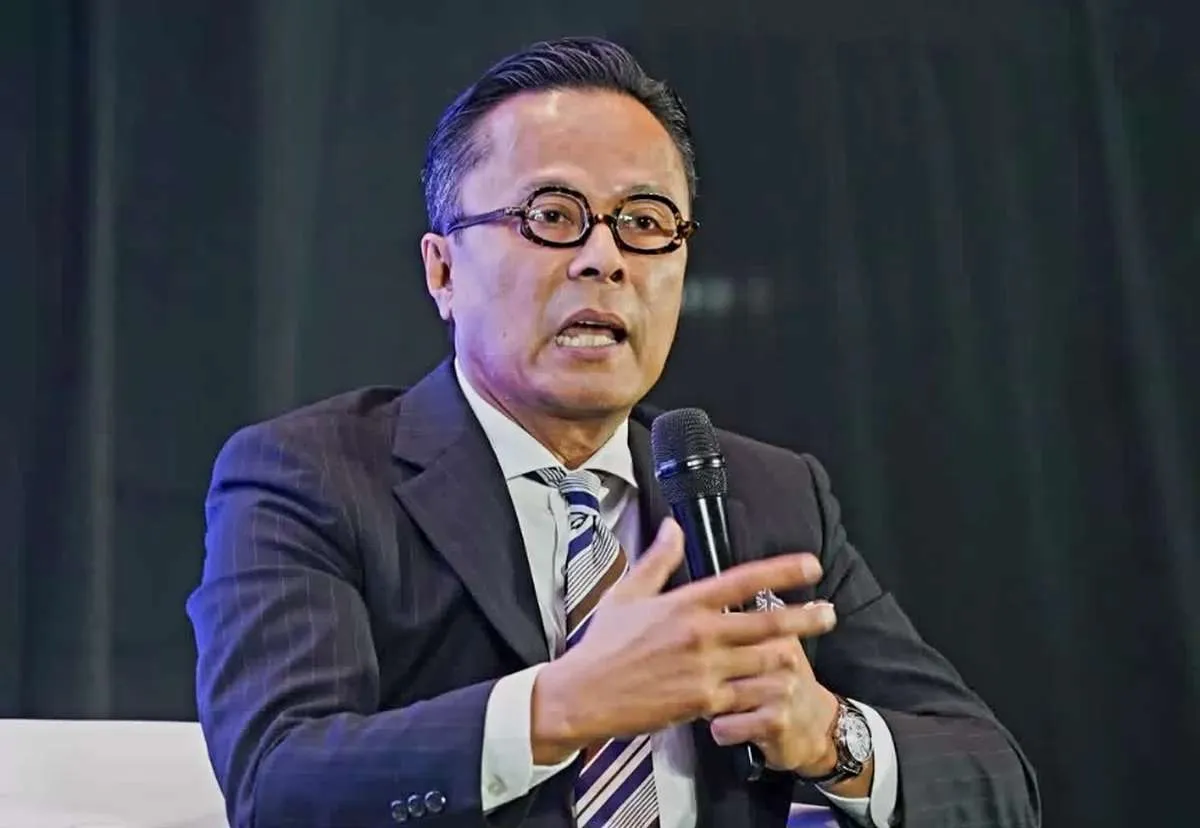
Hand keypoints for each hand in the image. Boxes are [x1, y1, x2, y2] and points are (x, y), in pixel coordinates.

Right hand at [530, 518, 834, 762]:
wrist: (583, 694)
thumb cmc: (602, 645)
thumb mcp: (627, 594)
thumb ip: (658, 559)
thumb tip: (673, 527)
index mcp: (685, 603)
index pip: (743, 579)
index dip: (782, 571)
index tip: (811, 565)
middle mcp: (700, 633)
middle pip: (767, 622)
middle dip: (805, 616)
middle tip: (829, 613)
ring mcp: (704, 670)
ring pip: (764, 661)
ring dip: (788, 657)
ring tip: (802, 655)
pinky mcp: (702, 702)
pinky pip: (748, 697)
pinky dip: (764, 693)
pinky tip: (775, 692)